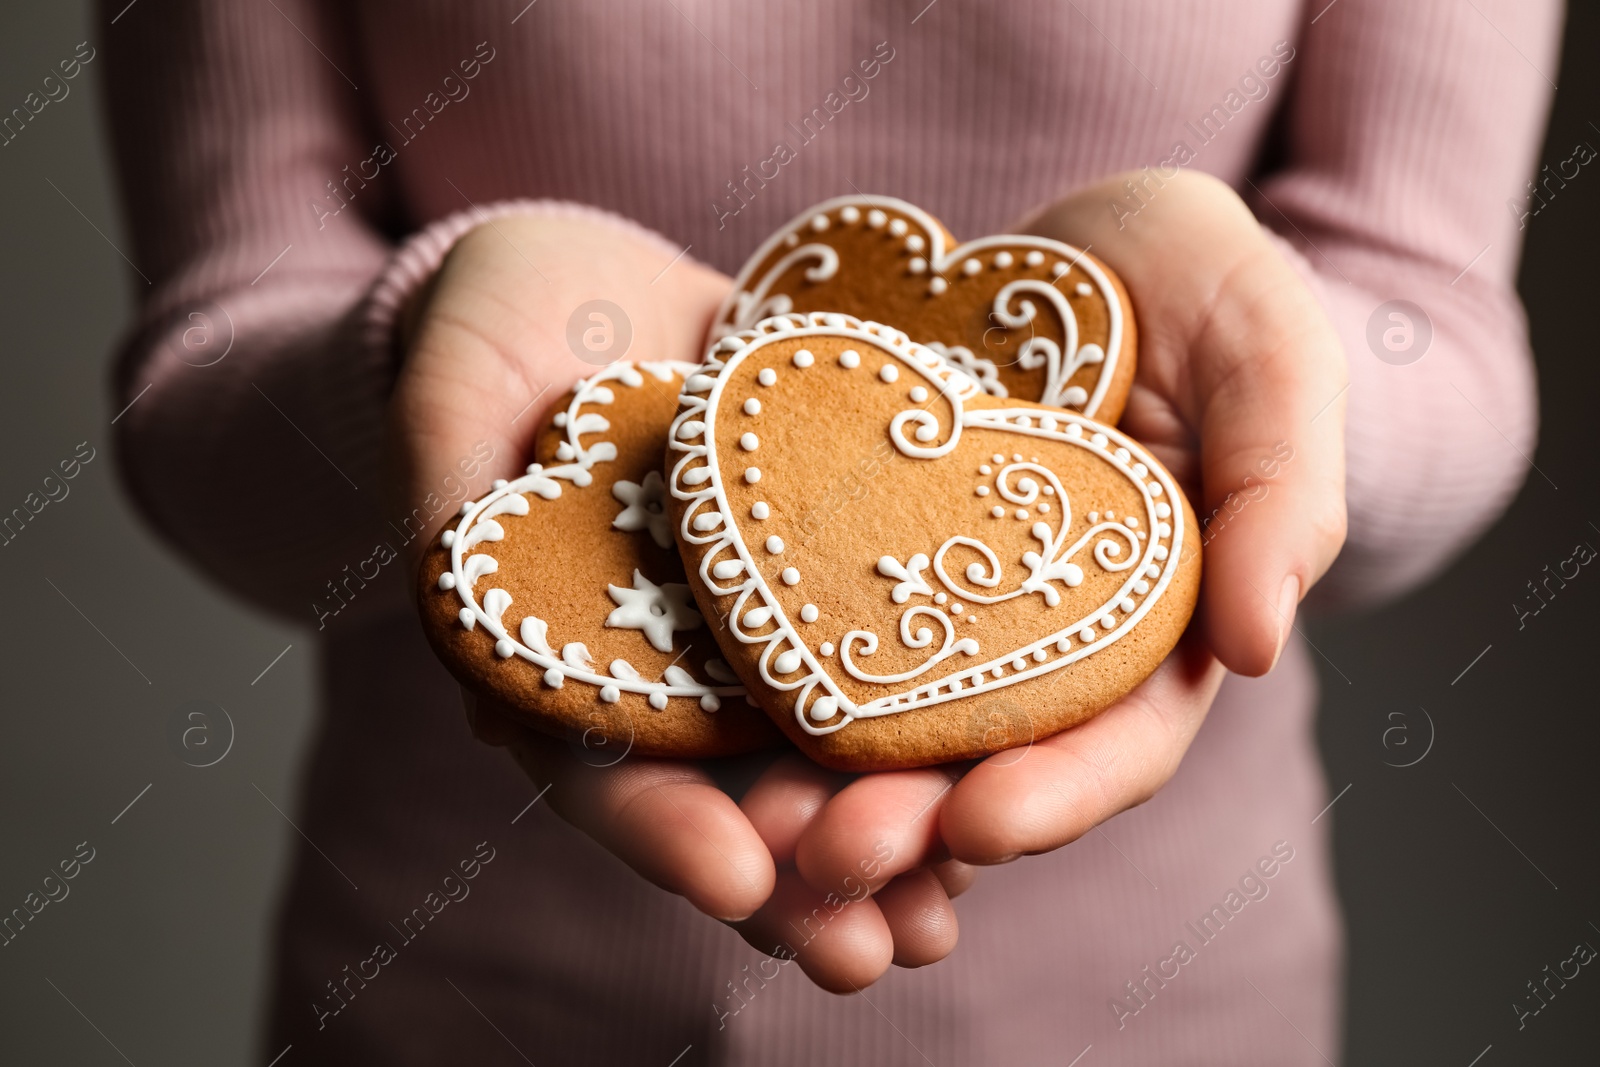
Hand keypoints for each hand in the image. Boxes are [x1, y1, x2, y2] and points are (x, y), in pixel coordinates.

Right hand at [389, 212, 966, 990]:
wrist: (588, 283)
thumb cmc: (490, 325)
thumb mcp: (454, 383)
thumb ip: (447, 483)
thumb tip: (450, 579)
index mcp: (561, 652)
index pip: (597, 764)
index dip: (658, 826)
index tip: (734, 877)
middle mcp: (664, 663)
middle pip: (723, 795)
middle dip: (791, 881)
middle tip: (864, 953)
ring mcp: (750, 627)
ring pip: (816, 754)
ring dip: (879, 843)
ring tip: (941, 920)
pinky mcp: (829, 569)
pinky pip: (890, 653)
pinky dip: (940, 725)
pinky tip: (1006, 779)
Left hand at [777, 171, 1347, 952]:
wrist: (1090, 241)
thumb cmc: (1210, 292)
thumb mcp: (1272, 361)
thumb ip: (1282, 493)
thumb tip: (1258, 645)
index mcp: (1156, 625)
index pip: (1118, 740)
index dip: (1055, 793)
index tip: (979, 826)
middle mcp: (1042, 636)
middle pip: (982, 756)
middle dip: (911, 819)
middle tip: (830, 853)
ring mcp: (940, 595)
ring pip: (882, 715)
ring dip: (822, 783)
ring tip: (757, 826)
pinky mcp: (855, 545)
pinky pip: (806, 621)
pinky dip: (766, 678)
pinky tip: (709, 714)